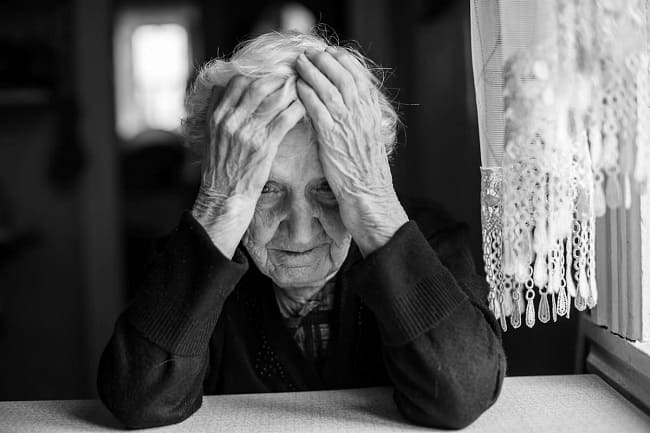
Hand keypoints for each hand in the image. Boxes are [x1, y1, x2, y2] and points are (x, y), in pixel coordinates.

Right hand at [192, 75, 304, 257]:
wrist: (225, 196)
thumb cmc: (220, 167)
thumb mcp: (210, 134)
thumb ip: (216, 110)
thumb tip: (224, 87)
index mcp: (217, 115)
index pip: (238, 82)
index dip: (256, 74)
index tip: (270, 74)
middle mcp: (231, 120)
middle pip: (258, 85)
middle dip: (278, 78)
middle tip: (292, 75)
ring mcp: (248, 133)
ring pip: (274, 99)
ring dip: (291, 91)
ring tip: (302, 88)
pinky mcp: (264, 146)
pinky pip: (285, 119)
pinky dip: (296, 109)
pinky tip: (304, 107)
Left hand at [295, 47, 407, 255]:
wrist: (369, 196)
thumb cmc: (366, 173)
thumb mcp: (369, 139)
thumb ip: (360, 119)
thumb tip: (348, 105)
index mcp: (372, 112)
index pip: (358, 76)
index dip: (342, 61)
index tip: (329, 52)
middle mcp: (361, 114)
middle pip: (342, 75)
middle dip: (324, 60)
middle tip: (310, 52)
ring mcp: (347, 124)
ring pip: (328, 87)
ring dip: (312, 72)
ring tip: (299, 63)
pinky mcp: (332, 137)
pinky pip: (317, 108)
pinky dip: (306, 94)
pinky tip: (296, 86)